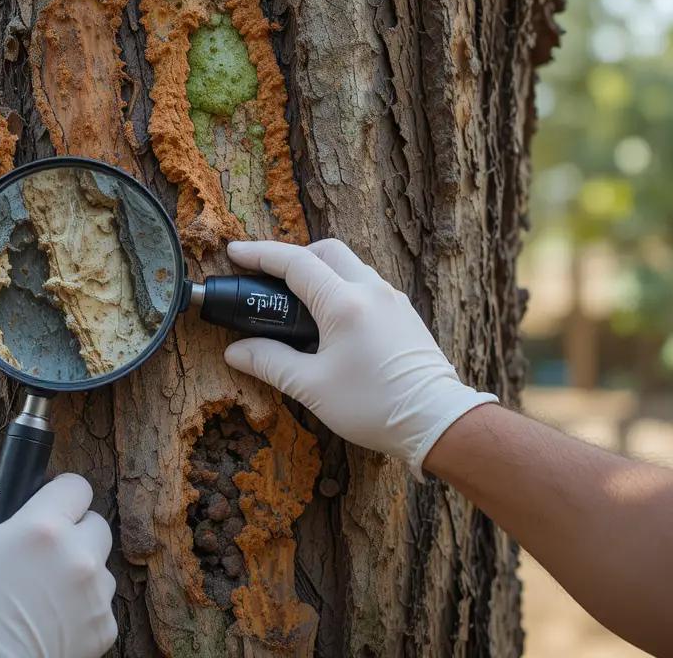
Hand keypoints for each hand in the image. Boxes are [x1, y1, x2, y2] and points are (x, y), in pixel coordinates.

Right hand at [0, 472, 117, 657]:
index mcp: (42, 529)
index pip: (76, 487)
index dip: (59, 492)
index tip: (45, 503)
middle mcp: (77, 559)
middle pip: (96, 524)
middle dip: (73, 530)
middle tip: (38, 550)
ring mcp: (94, 598)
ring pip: (101, 566)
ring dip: (80, 569)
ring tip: (41, 588)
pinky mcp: (102, 631)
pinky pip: (101, 605)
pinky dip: (82, 607)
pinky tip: (49, 616)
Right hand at [222, 239, 495, 477]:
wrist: (437, 422)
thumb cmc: (374, 406)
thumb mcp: (312, 388)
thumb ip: (269, 362)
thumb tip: (236, 351)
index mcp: (344, 303)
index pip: (295, 263)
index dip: (260, 254)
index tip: (235, 253)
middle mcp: (371, 291)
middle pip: (327, 251)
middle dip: (294, 256)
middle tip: (269, 278)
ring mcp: (393, 300)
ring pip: (351, 267)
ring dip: (321, 272)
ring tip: (299, 303)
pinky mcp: (405, 315)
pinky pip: (368, 286)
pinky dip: (343, 288)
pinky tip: (333, 322)